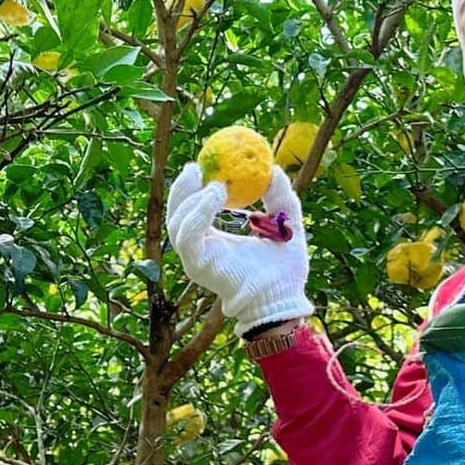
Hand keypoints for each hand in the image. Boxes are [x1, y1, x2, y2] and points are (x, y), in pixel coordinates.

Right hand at [165, 163, 312, 336]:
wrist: (284, 299)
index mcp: (215, 242)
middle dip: (182, 188)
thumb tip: (275, 170)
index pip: (193, 211)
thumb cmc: (286, 271)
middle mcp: (201, 251)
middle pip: (177, 214)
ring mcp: (196, 260)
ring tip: (217, 185)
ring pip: (178, 223)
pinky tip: (217, 196)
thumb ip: (282, 199)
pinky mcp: (197, 266)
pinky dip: (198, 212)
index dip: (194, 188)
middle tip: (196, 167)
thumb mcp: (287, 226)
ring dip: (192, 198)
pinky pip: (188, 235)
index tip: (205, 165)